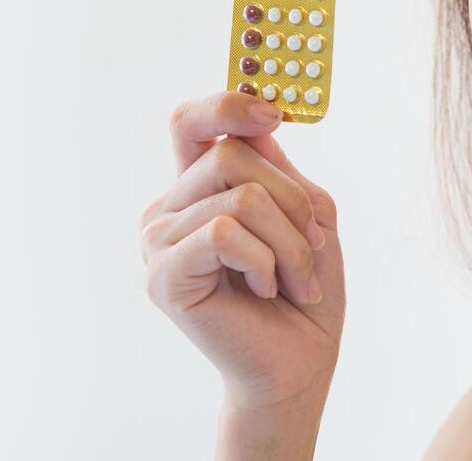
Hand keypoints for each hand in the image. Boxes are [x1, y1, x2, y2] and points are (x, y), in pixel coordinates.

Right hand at [141, 91, 345, 412]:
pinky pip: (223, 232)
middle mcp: (168, 209)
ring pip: (240, 195)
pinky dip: (263, 260)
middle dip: (291, 199)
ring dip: (288, 240)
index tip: (274, 115)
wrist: (297, 367)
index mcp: (196, 189)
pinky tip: (263, 289)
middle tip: (313, 245)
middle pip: (232, 154)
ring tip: (294, 279)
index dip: (227, 105)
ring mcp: (158, 242)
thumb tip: (257, 126)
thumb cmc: (303, 293)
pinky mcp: (162, 275)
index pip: (190, 123)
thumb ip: (279, 169)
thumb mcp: (307, 215)